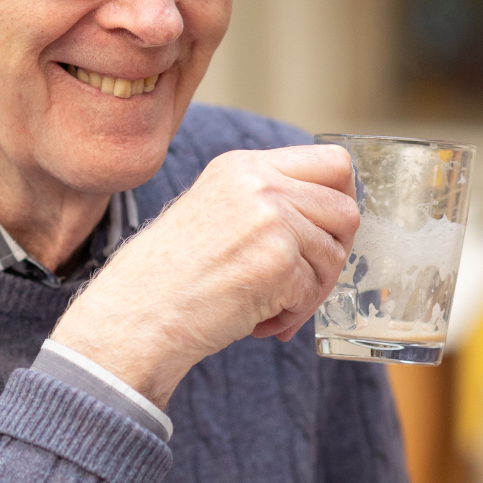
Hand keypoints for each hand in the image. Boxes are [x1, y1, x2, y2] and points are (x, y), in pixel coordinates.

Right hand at [51, 144, 357, 406]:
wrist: (136, 315)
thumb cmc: (167, 277)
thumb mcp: (215, 211)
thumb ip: (265, 201)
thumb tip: (331, 213)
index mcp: (243, 166)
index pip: (333, 161)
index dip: (342, 200)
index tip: (325, 233)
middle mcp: (259, 183)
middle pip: (346, 209)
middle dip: (334, 253)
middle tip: (304, 280)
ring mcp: (270, 219)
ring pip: (334, 256)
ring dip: (311, 292)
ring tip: (271, 307)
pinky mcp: (277, 261)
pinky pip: (313, 292)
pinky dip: (291, 315)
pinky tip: (257, 321)